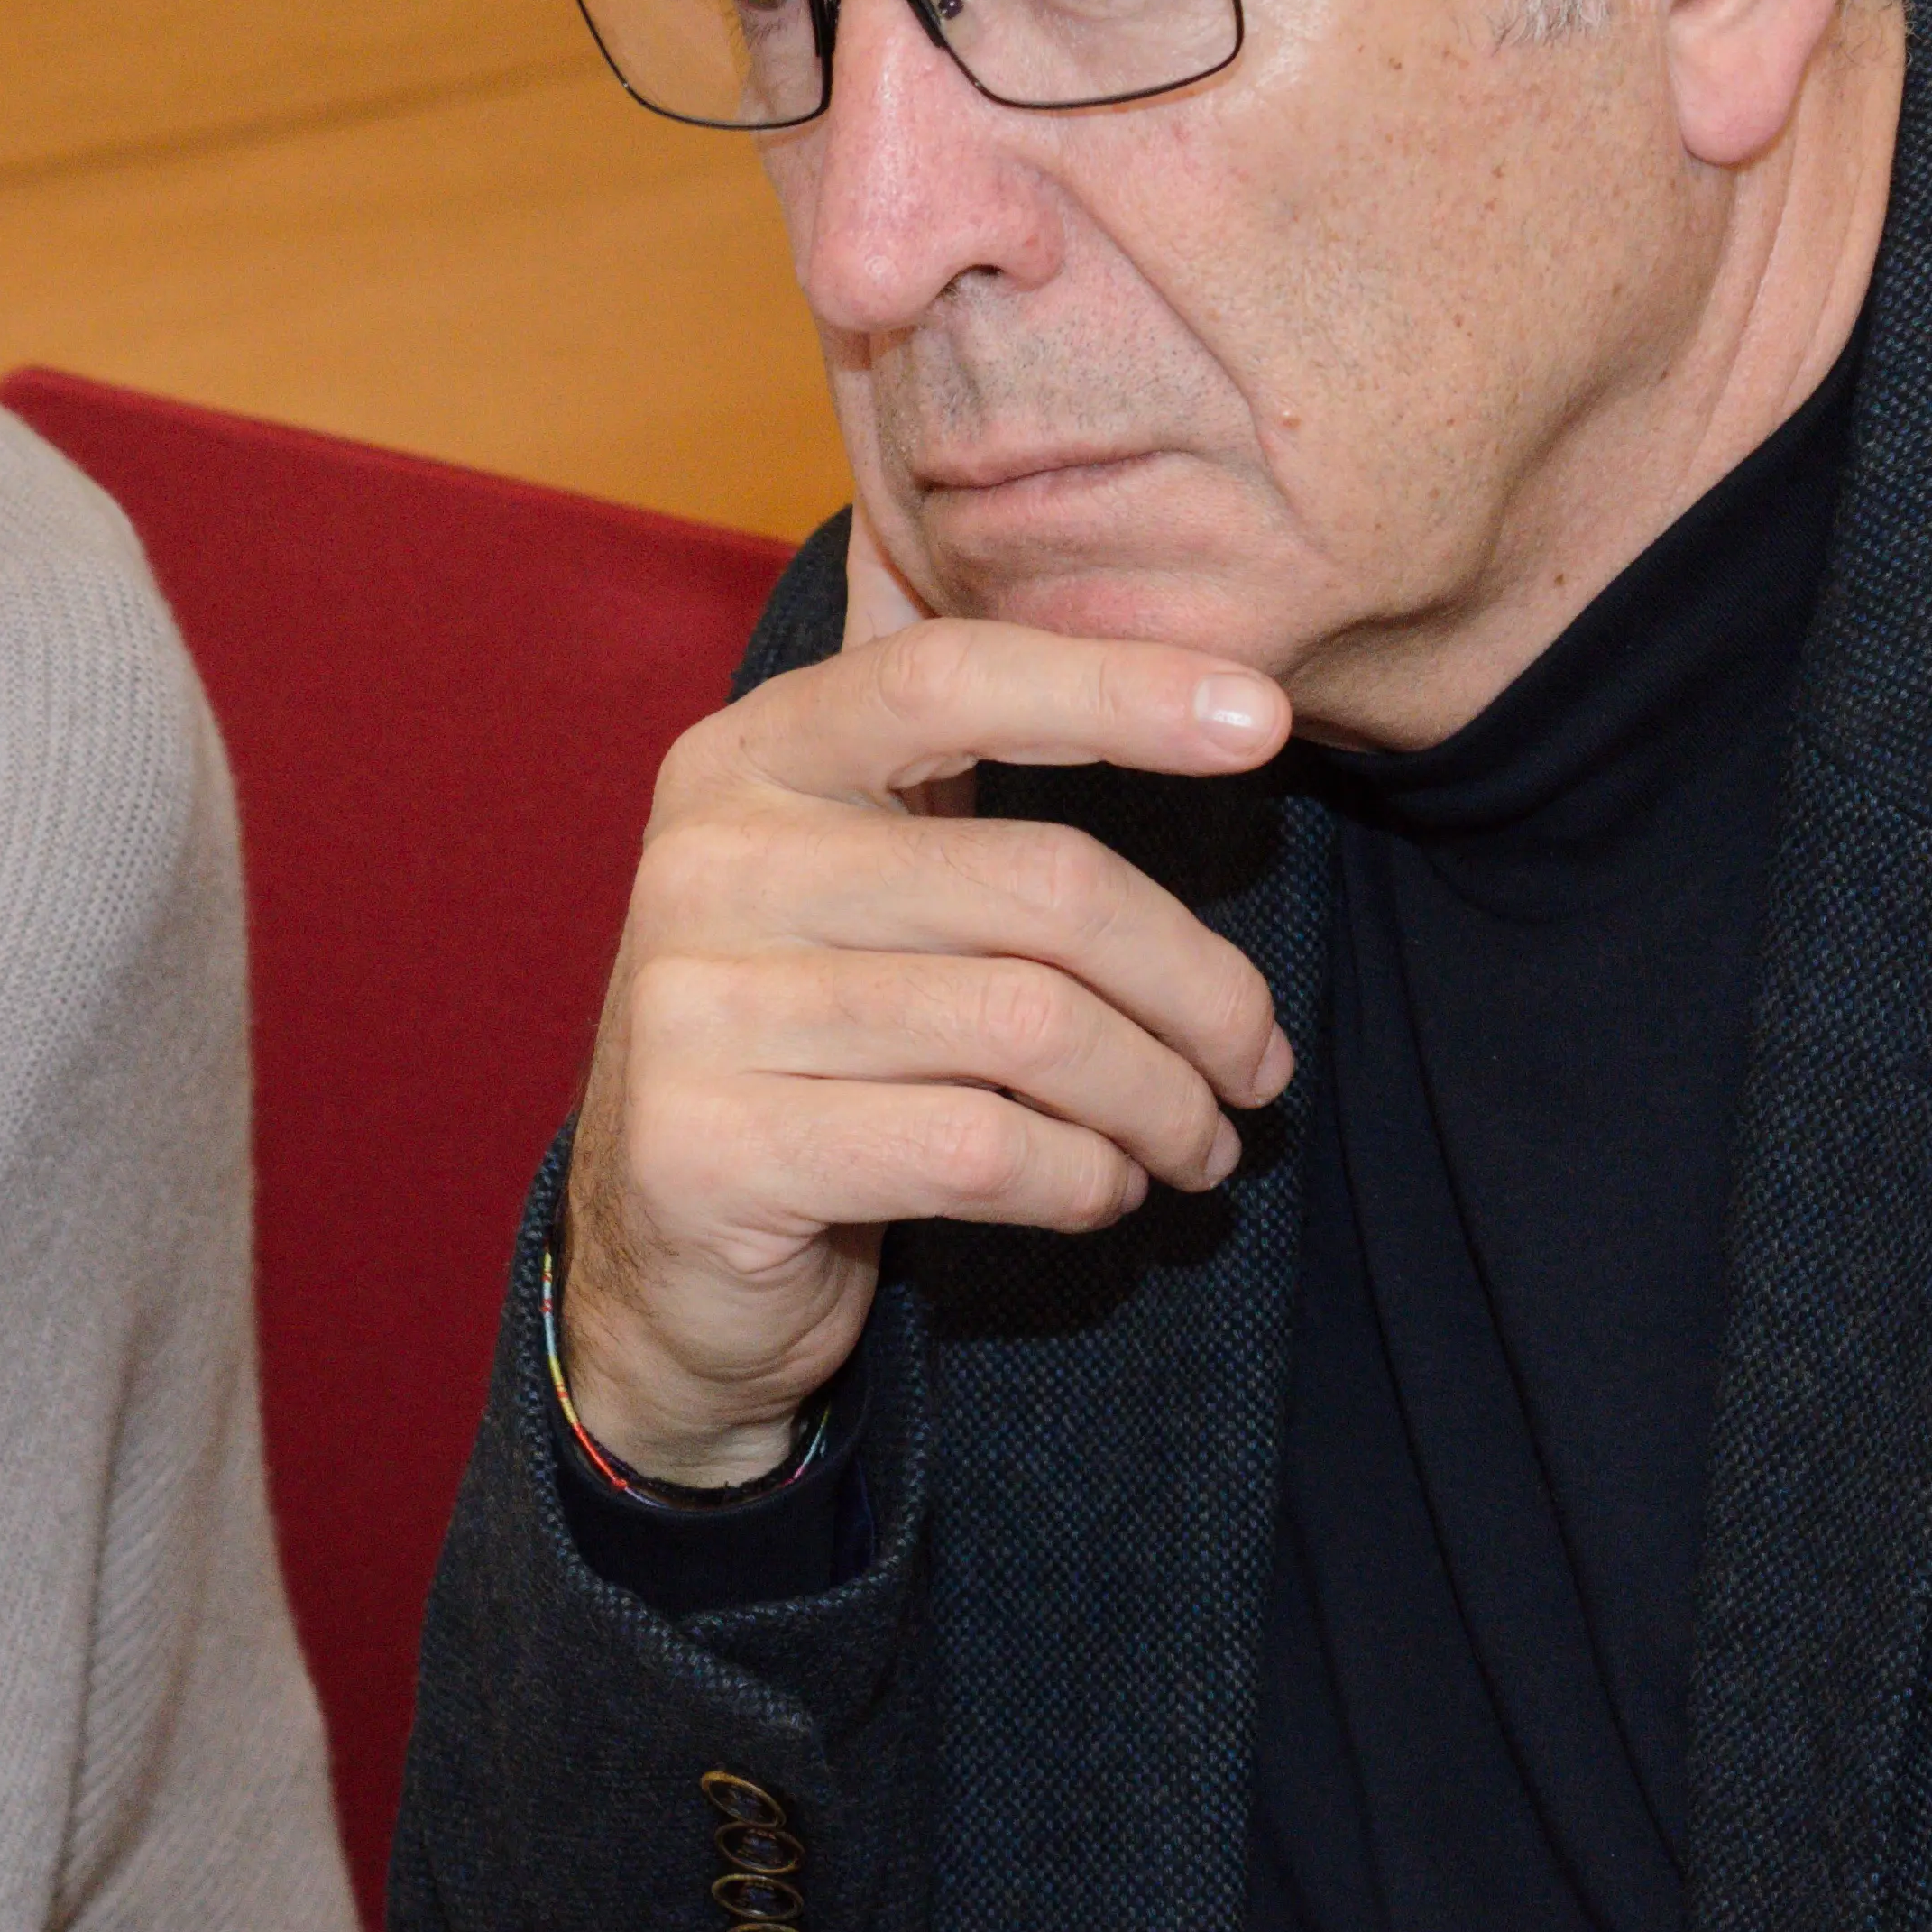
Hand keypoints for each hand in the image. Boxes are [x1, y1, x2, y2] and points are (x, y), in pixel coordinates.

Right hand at [557, 550, 1299, 1488]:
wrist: (666, 1252)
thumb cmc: (816, 1048)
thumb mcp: (855, 879)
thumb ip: (951, 770)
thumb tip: (1181, 685)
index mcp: (750, 758)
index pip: (946, 679)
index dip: (1113, 686)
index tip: (1265, 720)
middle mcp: (708, 861)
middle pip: (1040, 884)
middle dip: (1198, 988)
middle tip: (1258, 1065)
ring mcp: (695, 1007)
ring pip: (1031, 1028)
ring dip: (1161, 1103)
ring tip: (1196, 1142)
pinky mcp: (711, 1150)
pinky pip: (978, 1148)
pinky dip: (1082, 1179)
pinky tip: (1098, 1189)